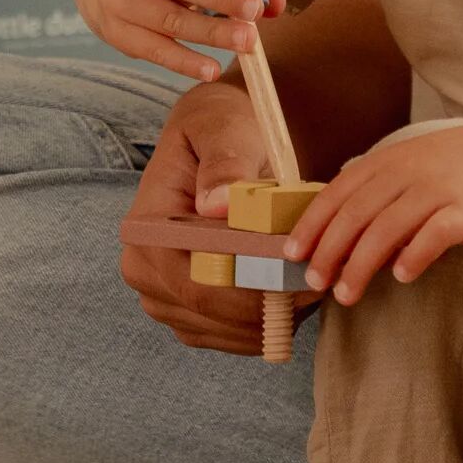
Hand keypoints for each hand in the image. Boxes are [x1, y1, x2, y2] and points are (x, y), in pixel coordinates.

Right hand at [119, 77, 320, 352]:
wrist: (223, 139)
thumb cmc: (223, 127)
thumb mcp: (224, 129)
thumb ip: (224, 163)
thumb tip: (217, 203)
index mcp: (146, 227)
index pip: (195, 282)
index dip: (250, 289)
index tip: (300, 278)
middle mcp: (143, 268)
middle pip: (211, 313)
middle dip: (268, 304)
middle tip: (319, 282)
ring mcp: (163, 296)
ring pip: (225, 331)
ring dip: (271, 315)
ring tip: (309, 280)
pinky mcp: (188, 312)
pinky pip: (231, 336)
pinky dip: (265, 322)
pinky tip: (291, 292)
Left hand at [285, 120, 462, 303]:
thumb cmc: (444, 168)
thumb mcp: (402, 169)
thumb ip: (371, 196)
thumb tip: (334, 240)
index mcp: (383, 163)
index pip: (337, 194)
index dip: (312, 224)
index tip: (291, 254)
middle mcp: (405, 173)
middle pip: (357, 213)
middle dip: (329, 250)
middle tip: (314, 282)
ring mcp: (436, 190)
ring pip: (389, 227)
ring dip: (362, 262)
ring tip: (346, 293)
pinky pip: (436, 233)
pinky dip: (416, 253)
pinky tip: (402, 276)